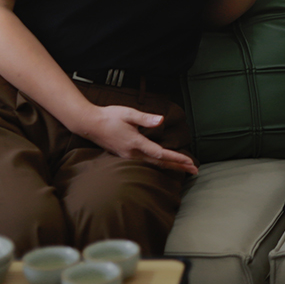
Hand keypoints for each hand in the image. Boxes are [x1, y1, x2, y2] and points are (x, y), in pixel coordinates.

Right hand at [70, 103, 198, 175]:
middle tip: (195, 170)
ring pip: (153, 166)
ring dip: (170, 167)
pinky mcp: (126, 157)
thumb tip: (161, 120)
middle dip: (178, 167)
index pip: (160, 153)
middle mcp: (133, 153)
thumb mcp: (128, 113)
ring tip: (185, 169)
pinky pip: (146, 164)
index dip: (176, 158)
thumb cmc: (109, 116)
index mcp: (136, 143)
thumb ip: (145, 118)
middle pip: (160, 164)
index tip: (189, 161)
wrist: (90, 124)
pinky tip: (165, 165)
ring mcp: (129, 157)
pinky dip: (159, 166)